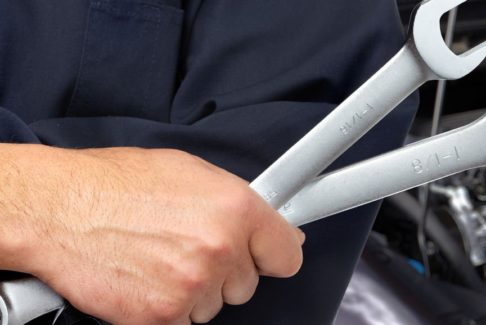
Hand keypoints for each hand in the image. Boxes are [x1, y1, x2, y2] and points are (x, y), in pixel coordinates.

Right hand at [0, 145, 303, 323]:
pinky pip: (184, 323)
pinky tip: (146, 281)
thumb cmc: (116, 185)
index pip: (287, 253)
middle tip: (185, 248)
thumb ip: (236, 203)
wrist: (59, 208)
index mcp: (236, 208)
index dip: (272, 255)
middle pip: (247, 283)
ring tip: (157, 259)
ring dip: (193, 291)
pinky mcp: (162, 316)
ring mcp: (193, 286)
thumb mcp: (190, 173)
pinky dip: (167, 310)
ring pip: (214, 305)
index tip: (264, 257)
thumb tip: (269, 226)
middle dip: (223, 271)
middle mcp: (221, 248)